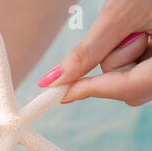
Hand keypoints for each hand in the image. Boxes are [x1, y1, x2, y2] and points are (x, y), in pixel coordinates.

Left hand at [37, 0, 151, 105]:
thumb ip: (90, 50)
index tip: (59, 91)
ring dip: (123, 54)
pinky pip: (138, 68)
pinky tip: (140, 29)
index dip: (89, 90)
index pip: (127, 88)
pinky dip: (130, 52)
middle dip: (116, 63)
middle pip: (129, 89)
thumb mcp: (121, 12)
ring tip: (139, 23)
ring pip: (132, 78)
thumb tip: (57, 80)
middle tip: (124, 32)